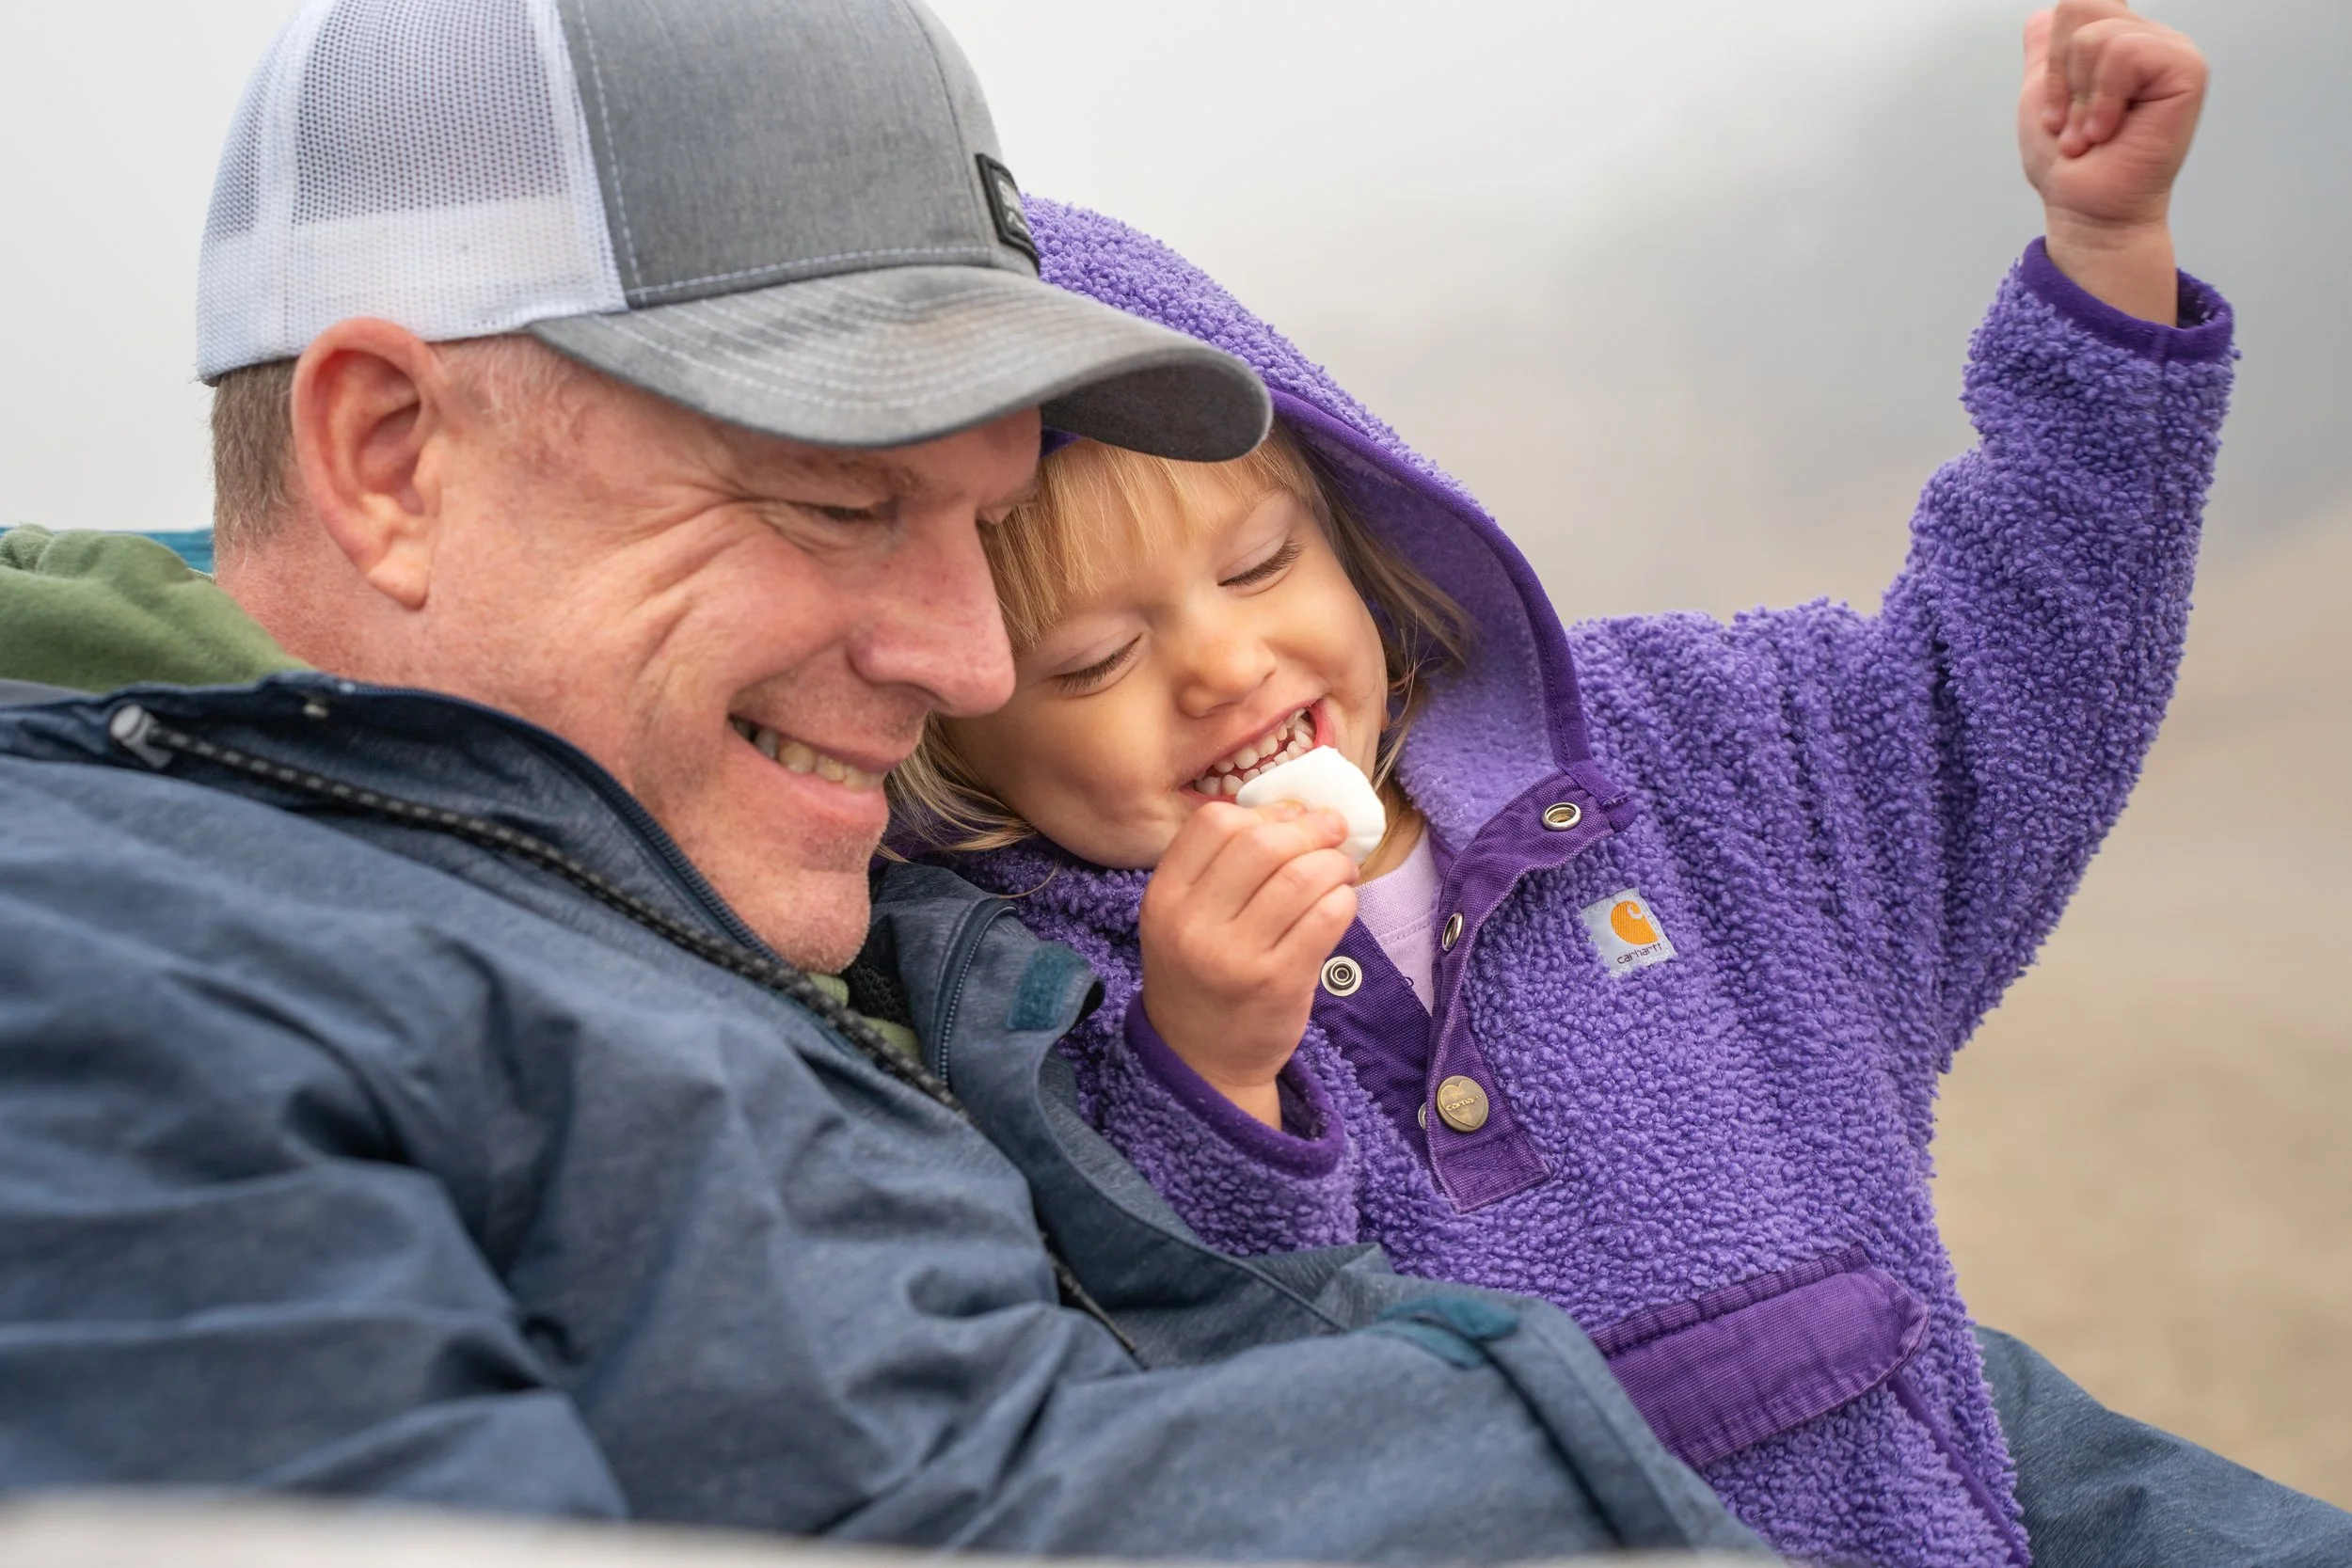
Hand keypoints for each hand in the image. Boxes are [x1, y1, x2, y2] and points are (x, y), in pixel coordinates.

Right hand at [1138, 802, 1359, 1127]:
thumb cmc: (1200, 976)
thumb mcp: (1183, 918)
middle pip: (1261, 843)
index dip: (1264, 812)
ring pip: (1301, 877)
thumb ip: (1220, 867)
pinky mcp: (1279, 982)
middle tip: (1333, 834)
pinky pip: (1326, 916)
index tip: (1291, 820)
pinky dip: (1344, 899)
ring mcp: (1236, 956)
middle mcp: (1193, 924)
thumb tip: (1296, 810)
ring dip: (1334, 863)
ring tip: (1342, 870)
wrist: (1203, 1061)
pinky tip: (1341, 903)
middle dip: (1310, 829)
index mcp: (1164, 898)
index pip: (1214, 823)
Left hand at [2018, 1, 2207, 322]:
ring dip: (2079, 97)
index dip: (2053, 57)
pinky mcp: (2186, 69)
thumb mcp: (2042, 95)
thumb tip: (2043, 13)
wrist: (2085, 207)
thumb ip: (2047, 50)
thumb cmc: (2067, 162)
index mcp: (2118, 39)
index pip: (2075, 4)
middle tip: (2073, 123)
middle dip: (2059, 76)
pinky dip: (2102, 99)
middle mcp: (2148, 38)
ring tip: (2091, 132)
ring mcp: (2170, 50)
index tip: (2055, 110)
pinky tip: (2109, 130)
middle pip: (2079, 6)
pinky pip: (2124, 53)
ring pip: (2096, 34)